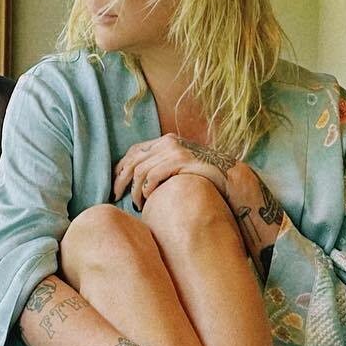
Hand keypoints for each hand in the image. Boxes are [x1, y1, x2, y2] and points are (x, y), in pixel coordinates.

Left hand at [112, 134, 235, 210]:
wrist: (230, 176)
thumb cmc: (203, 175)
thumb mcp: (180, 165)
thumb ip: (163, 165)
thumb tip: (139, 179)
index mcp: (165, 140)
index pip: (134, 151)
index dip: (120, 167)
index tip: (115, 183)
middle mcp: (168, 142)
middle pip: (133, 160)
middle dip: (121, 179)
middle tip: (116, 195)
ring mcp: (175, 151)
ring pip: (141, 170)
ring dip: (135, 190)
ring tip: (137, 204)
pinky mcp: (181, 161)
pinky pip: (154, 175)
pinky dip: (147, 189)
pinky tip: (147, 199)